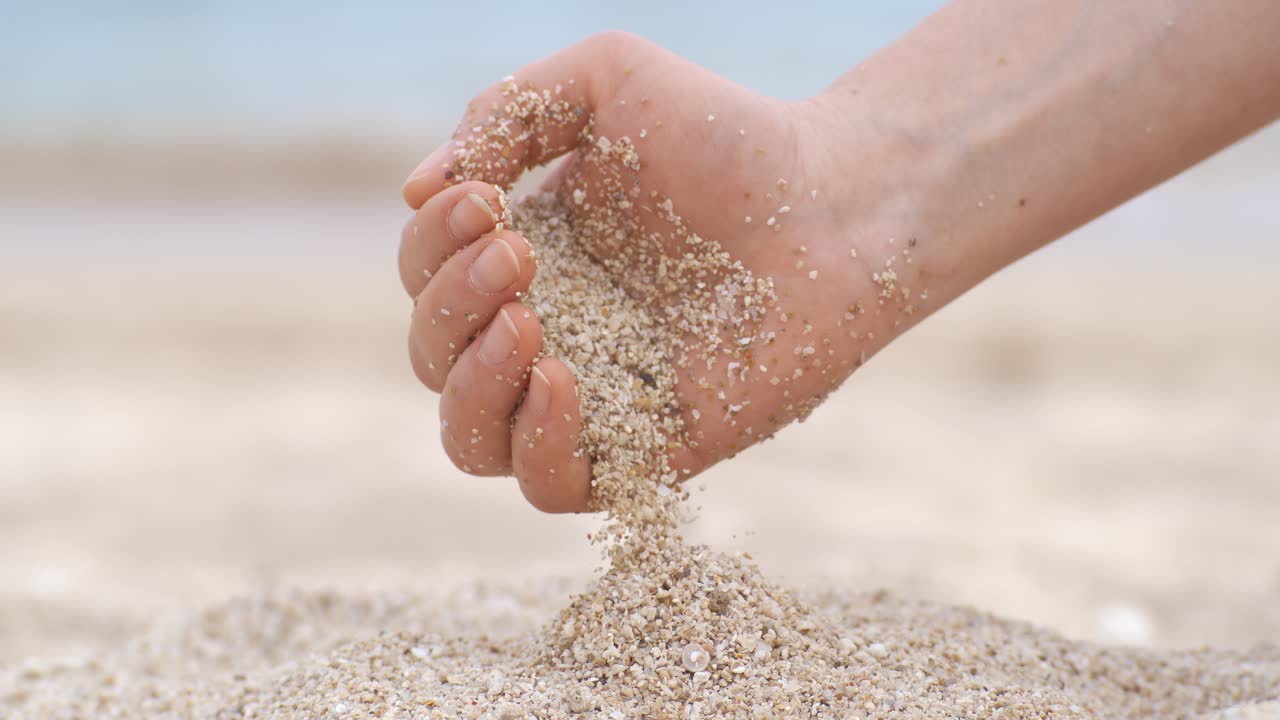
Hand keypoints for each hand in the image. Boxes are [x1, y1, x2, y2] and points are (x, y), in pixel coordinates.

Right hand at [397, 32, 924, 511]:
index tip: (488, 202)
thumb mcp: (604, 79)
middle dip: (453, 305)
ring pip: (472, 439)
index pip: (425, 274)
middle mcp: (544, 331)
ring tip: (529, 323)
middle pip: (433, 358)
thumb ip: (504, 114)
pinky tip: (564, 377)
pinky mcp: (646, 452)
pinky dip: (538, 443)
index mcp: (522, 255)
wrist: (836, 199)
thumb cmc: (726, 133)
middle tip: (520, 254)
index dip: (432, 246)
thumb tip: (416, 190)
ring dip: (473, 384)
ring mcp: (589, 398)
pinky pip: (552, 486)